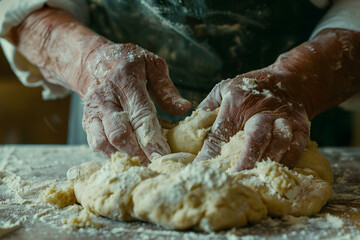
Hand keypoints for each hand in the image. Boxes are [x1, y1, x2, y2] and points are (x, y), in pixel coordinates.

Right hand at [13, 8, 190, 163]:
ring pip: (104, 142)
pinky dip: (111, 156)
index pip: (140, 115)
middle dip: (137, 154)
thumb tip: (184, 108)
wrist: (91, 61)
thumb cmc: (127, 63)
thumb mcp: (150, 64)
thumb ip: (166, 88)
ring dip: (123, 158)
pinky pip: (96, 144)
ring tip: (142, 169)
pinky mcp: (86, 123)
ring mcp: (94, 112)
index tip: (164, 156)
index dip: (152, 139)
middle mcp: (106, 99)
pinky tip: (127, 163)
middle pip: (119, 133)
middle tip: (155, 168)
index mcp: (126, 81)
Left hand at [194, 28, 359, 170]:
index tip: (201, 168)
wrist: (291, 80)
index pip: (222, 130)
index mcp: (238, 100)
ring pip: (278, 143)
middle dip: (245, 159)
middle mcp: (262, 110)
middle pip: (255, 137)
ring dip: (265, 163)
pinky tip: (272, 173)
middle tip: (234, 177)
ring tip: (253, 180)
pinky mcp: (301, 128)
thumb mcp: (224, 89)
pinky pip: (294, 148)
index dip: (211, 152)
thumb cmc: (251, 87)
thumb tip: (190, 130)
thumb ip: (207, 108)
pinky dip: (284, 162)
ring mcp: (284, 119)